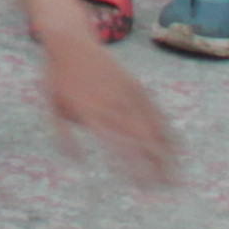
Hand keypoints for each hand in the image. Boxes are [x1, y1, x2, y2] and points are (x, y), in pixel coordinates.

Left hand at [42, 27, 177, 184]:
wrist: (70, 39)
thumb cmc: (57, 77)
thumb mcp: (51, 107)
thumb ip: (63, 137)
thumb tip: (78, 162)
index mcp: (90, 114)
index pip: (116, 148)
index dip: (132, 169)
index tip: (142, 187)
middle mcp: (112, 106)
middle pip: (139, 141)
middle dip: (155, 167)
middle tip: (166, 189)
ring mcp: (126, 94)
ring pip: (152, 128)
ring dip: (166, 154)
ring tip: (176, 176)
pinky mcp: (135, 85)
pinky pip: (156, 111)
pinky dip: (168, 131)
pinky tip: (177, 148)